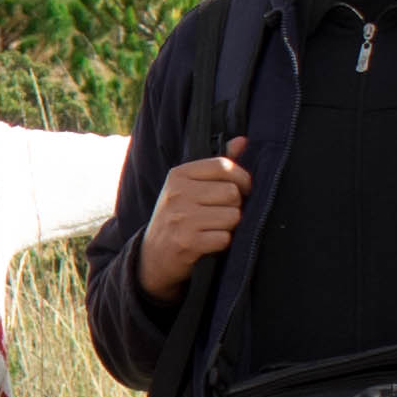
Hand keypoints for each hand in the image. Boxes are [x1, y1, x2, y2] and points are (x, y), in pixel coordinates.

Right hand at [134, 137, 251, 299]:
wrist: (153, 256)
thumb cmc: (178, 217)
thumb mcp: (189, 187)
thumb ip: (216, 166)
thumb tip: (243, 140)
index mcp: (178, 174)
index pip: (224, 166)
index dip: (242, 179)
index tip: (242, 189)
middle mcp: (177, 193)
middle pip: (232, 192)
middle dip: (235, 206)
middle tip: (222, 213)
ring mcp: (180, 218)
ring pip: (232, 216)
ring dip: (230, 226)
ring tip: (214, 228)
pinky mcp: (186, 243)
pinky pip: (225, 238)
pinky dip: (222, 243)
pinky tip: (209, 242)